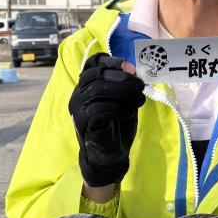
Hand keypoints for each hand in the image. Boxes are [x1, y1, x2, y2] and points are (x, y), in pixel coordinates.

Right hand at [68, 53, 144, 186]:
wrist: (109, 156)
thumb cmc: (117, 125)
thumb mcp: (123, 100)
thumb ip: (124, 85)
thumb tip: (135, 73)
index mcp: (87, 84)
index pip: (93, 62)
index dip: (113, 61)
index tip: (131, 68)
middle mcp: (78, 93)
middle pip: (97, 74)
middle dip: (122, 78)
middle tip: (140, 87)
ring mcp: (78, 107)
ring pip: (98, 89)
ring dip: (123, 92)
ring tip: (139, 99)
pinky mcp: (83, 122)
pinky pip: (99, 108)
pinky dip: (119, 107)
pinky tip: (130, 112)